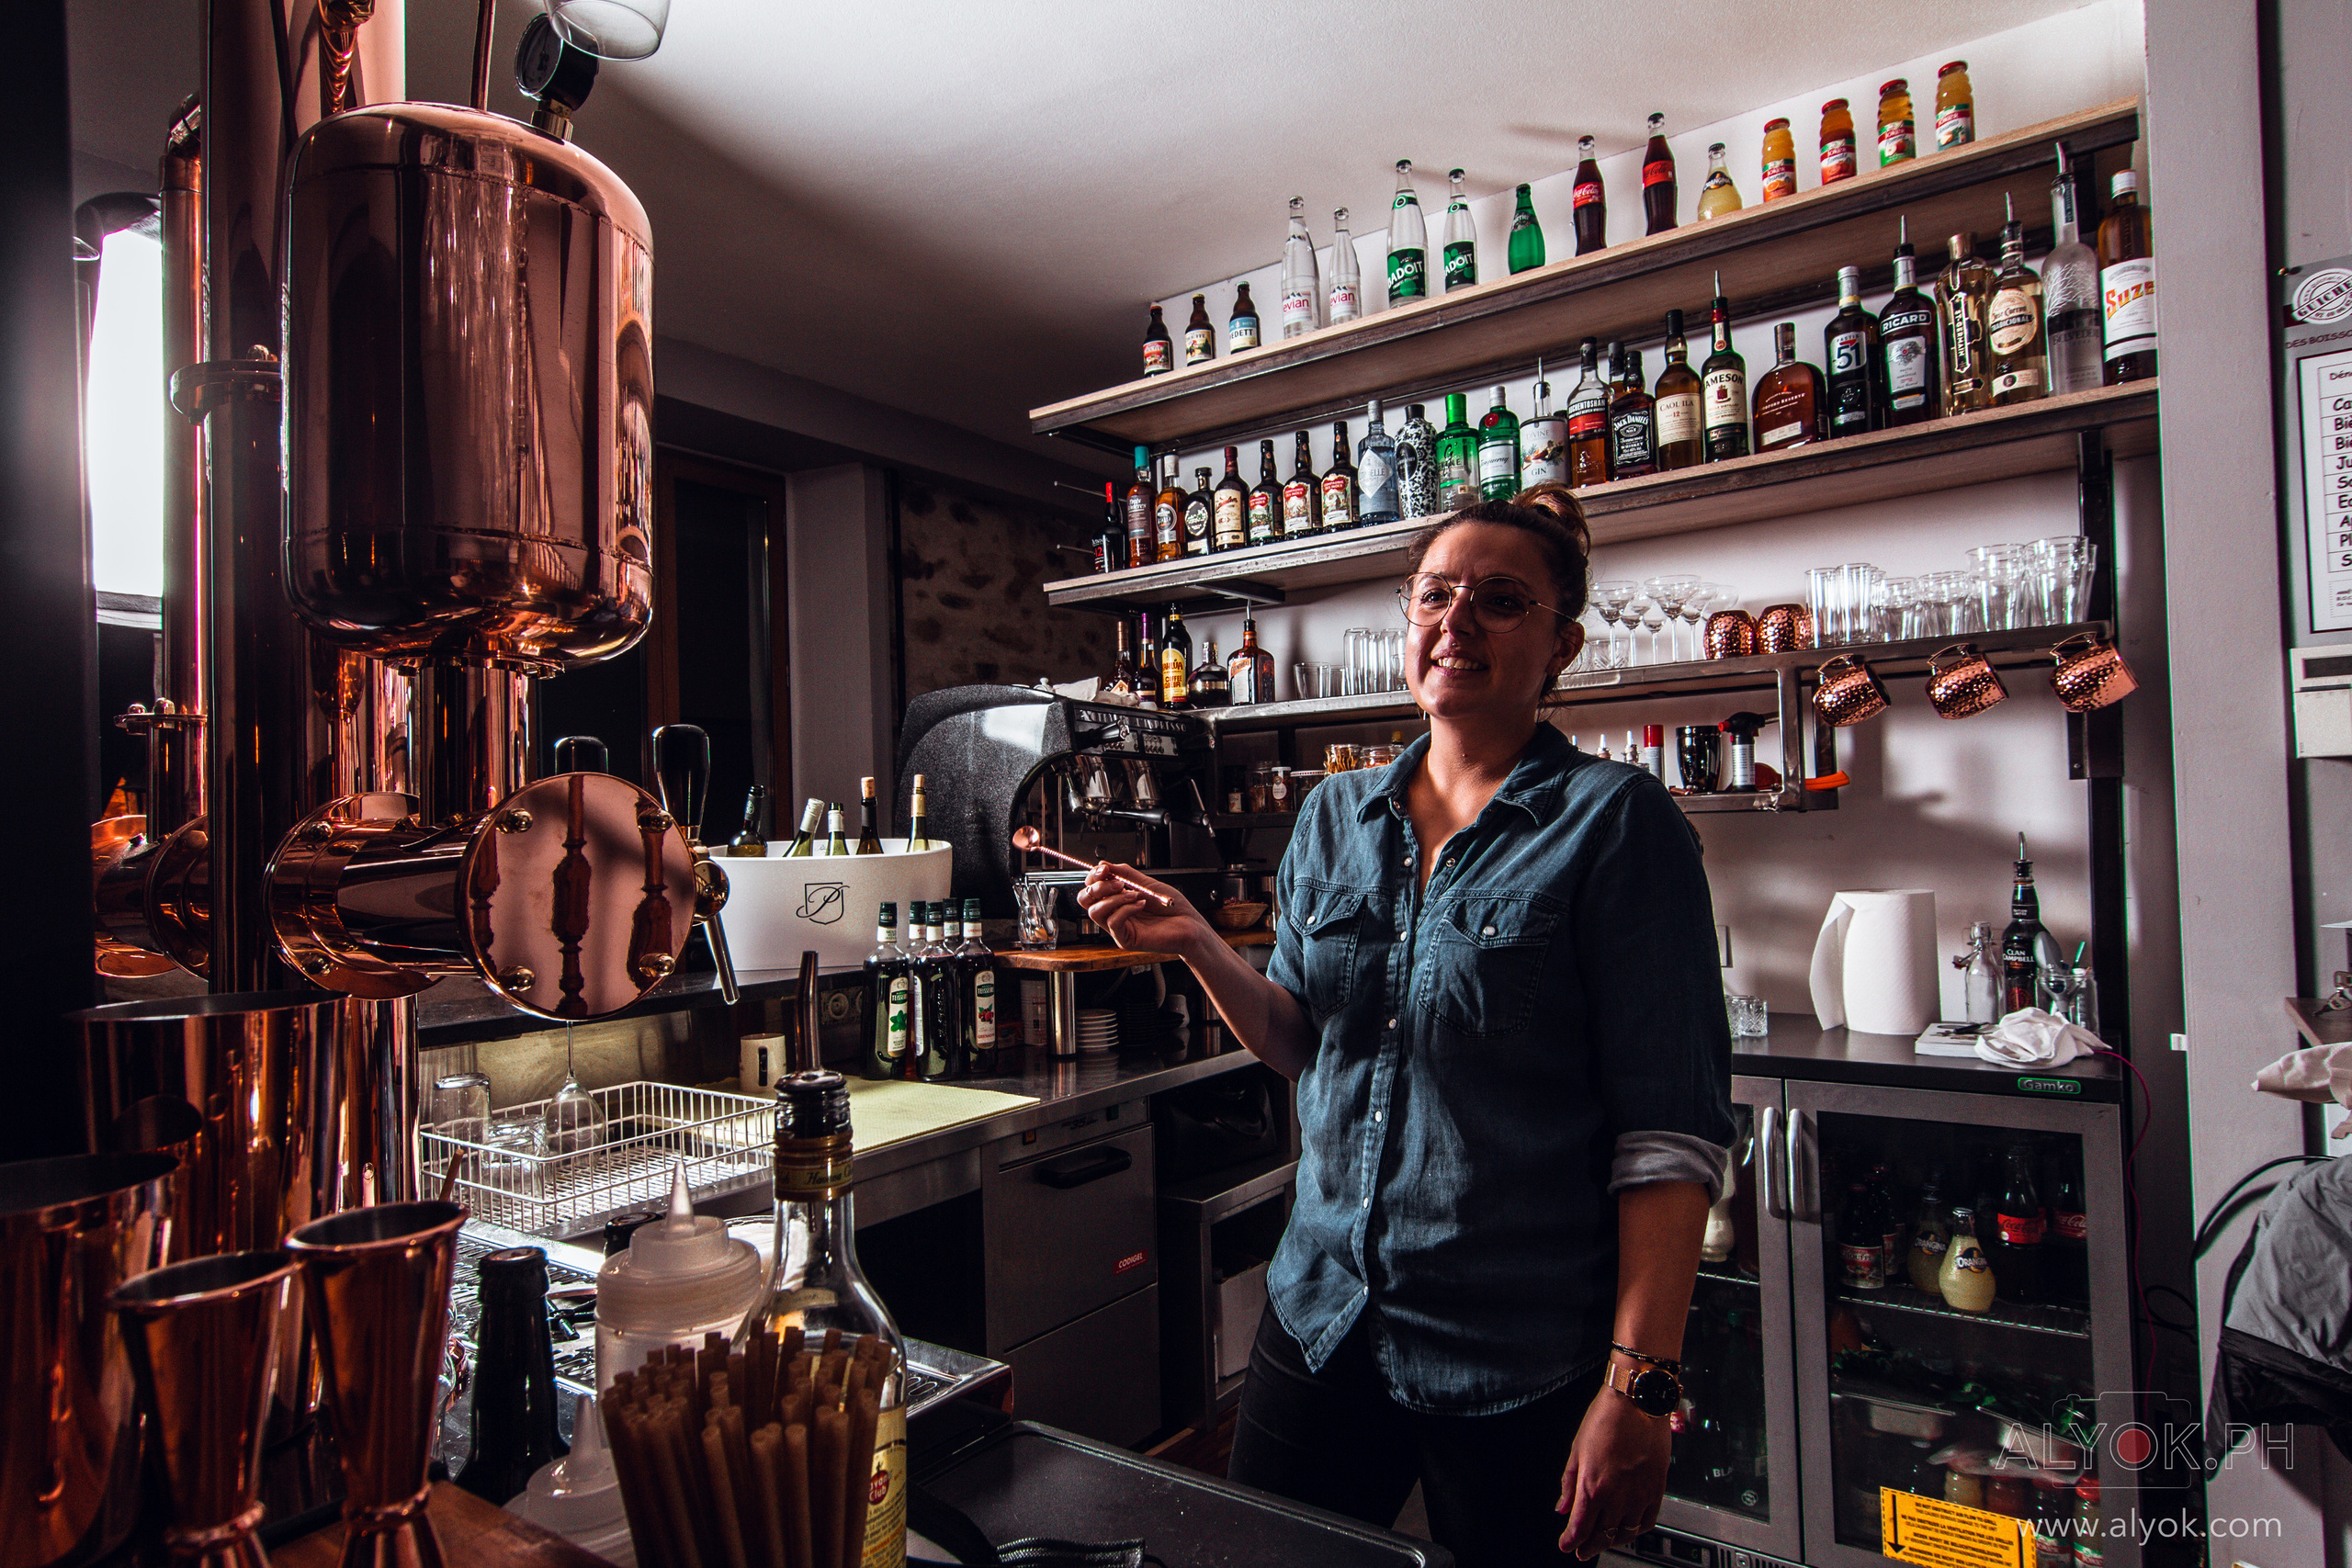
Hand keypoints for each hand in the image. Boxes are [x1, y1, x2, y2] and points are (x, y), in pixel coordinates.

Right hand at [1073, 862, 1208, 956]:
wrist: (1190, 925)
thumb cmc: (1172, 907)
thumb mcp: (1147, 884)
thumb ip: (1125, 874)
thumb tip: (1103, 864)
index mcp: (1117, 900)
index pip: (1091, 888)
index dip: (1093, 877)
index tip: (1105, 868)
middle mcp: (1114, 914)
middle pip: (1085, 900)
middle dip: (1097, 887)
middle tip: (1117, 883)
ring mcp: (1118, 928)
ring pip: (1095, 912)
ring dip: (1113, 898)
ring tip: (1133, 894)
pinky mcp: (1126, 939)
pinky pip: (1113, 922)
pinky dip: (1125, 909)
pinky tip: (1140, 904)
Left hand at [1556, 1383, 1670, 1559]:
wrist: (1636, 1402)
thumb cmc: (1605, 1419)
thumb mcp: (1577, 1450)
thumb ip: (1569, 1483)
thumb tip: (1562, 1507)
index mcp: (1593, 1487)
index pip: (1580, 1528)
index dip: (1570, 1541)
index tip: (1565, 1546)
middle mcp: (1617, 1497)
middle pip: (1602, 1535)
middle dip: (1589, 1547)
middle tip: (1581, 1551)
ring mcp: (1639, 1495)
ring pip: (1625, 1533)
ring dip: (1611, 1541)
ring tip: (1603, 1541)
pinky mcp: (1656, 1490)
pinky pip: (1647, 1522)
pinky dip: (1636, 1532)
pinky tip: (1629, 1530)